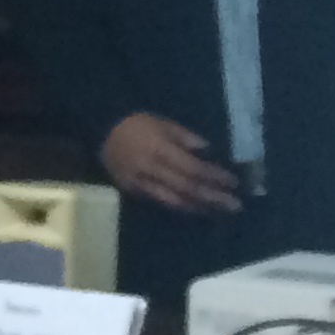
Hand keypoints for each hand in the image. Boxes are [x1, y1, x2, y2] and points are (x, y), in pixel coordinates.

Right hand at [102, 112, 242, 214]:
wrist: (99, 133)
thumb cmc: (135, 125)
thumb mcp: (161, 123)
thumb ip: (184, 137)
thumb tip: (207, 151)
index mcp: (160, 150)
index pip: (193, 168)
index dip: (214, 176)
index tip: (234, 182)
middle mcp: (153, 169)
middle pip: (187, 187)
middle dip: (213, 196)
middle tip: (235, 205)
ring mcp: (142, 182)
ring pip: (175, 199)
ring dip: (199, 206)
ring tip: (219, 211)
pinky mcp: (134, 190)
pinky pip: (161, 201)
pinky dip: (181, 206)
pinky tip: (195, 209)